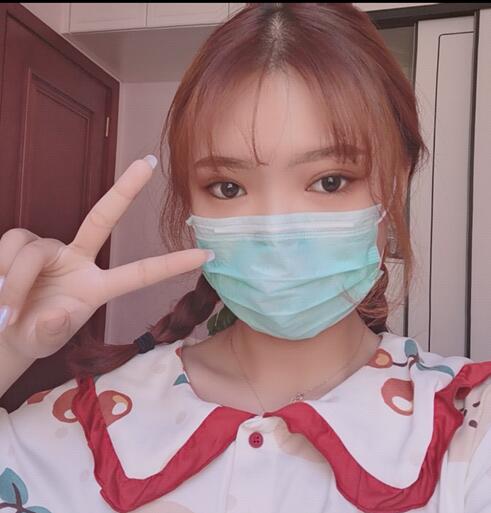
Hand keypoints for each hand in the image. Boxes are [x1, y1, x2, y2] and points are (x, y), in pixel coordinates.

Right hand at [0, 157, 211, 360]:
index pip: (140, 273)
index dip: (171, 264)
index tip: (205, 254)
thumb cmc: (33, 336)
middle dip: (126, 189)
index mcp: (97, 287)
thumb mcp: (45, 339)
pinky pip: (14, 244)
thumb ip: (53, 331)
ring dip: (17, 279)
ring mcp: (52, 250)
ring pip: (36, 249)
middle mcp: (79, 260)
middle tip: (150, 162)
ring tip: (6, 311)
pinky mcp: (24, 243)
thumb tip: (58, 313)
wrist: (4, 334)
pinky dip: (4, 269)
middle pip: (103, 217)